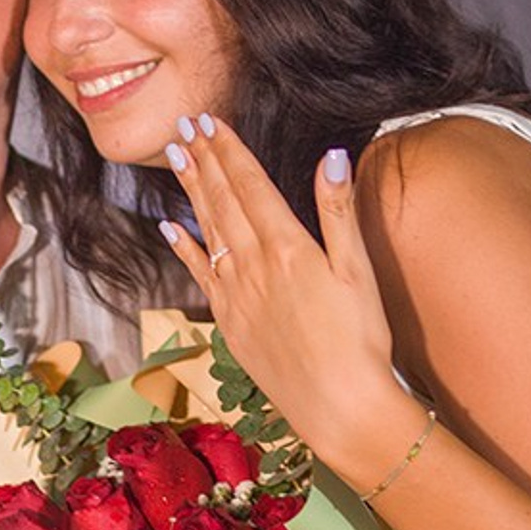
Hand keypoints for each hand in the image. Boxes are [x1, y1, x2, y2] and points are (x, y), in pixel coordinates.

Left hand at [160, 118, 414, 483]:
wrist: (339, 408)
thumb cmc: (361, 342)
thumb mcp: (359, 272)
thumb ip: (339, 212)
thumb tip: (332, 155)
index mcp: (287, 247)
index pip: (250, 185)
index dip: (229, 150)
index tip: (209, 121)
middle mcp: (253, 266)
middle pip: (222, 202)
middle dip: (203, 160)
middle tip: (182, 126)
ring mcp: (236, 295)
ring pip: (207, 231)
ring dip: (191, 192)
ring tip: (176, 158)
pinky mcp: (230, 323)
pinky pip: (200, 274)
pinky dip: (184, 247)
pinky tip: (169, 227)